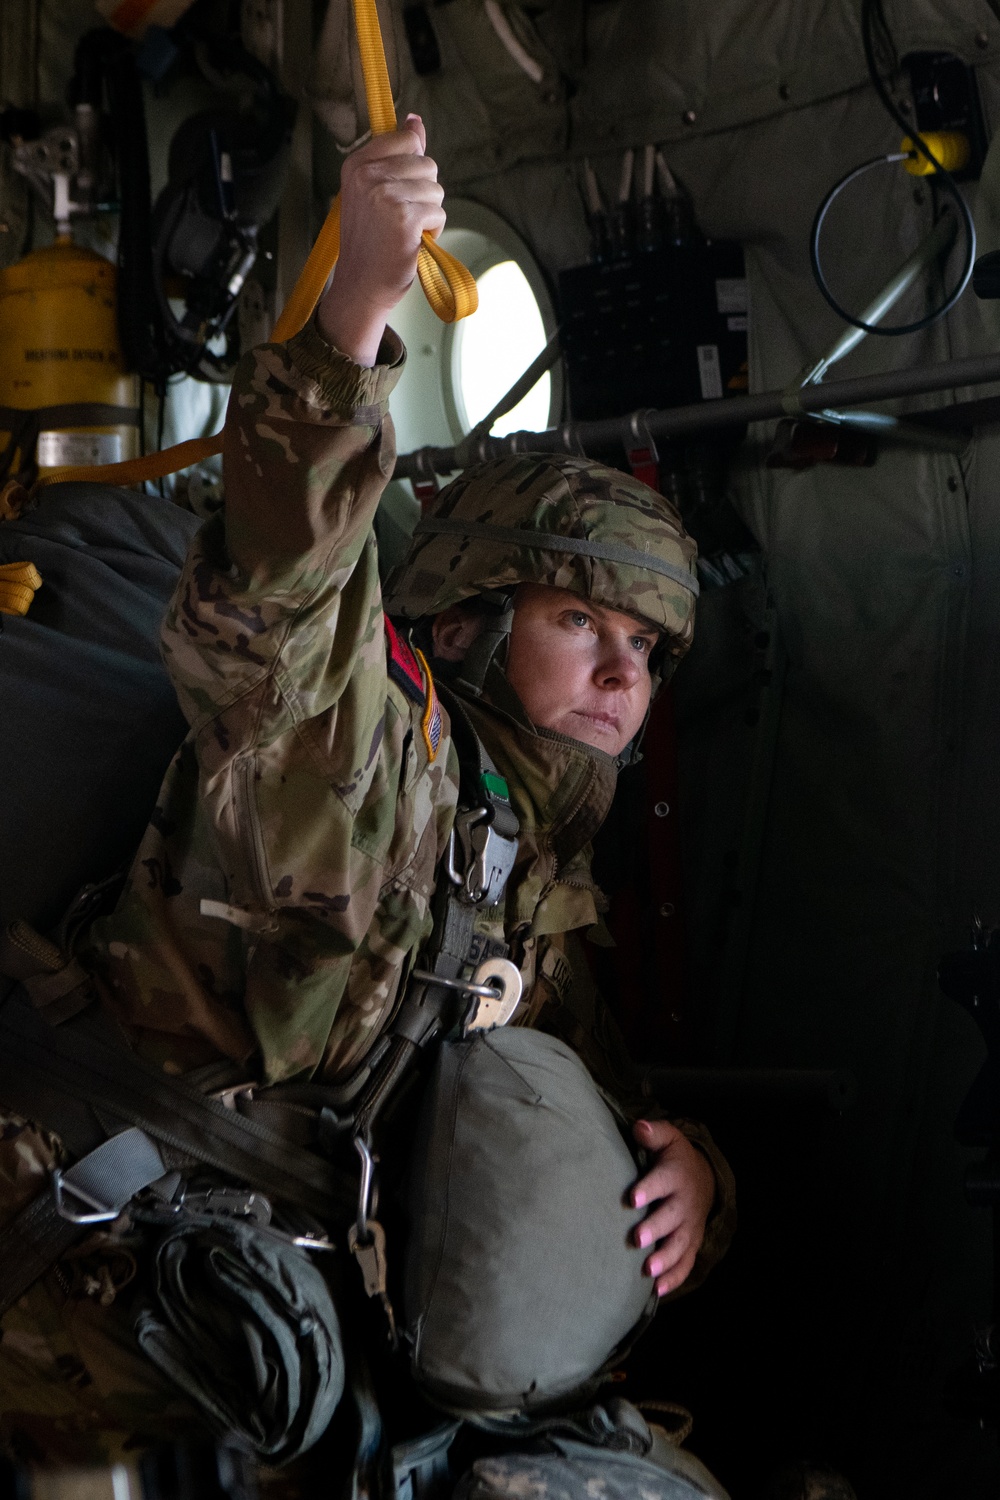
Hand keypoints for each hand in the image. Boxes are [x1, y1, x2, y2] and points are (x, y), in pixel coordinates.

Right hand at [317, 114, 445, 366]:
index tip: (400, 191)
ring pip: (435, 189)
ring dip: (429, 214)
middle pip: (427, 164)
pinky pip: (439, 213)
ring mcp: (385, 195)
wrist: (361, 285)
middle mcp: (368, 175)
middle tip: (401, 219)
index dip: (414, 167)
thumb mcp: (375, 191)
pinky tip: (413, 243)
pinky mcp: (404, 218)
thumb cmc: (371, 241)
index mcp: (358, 163)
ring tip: (406, 232)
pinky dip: (433, 231)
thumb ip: (397, 155)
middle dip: (423, 193)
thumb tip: (415, 120)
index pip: (407, 139)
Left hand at [630, 1118, 715, 1296]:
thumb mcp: (668, 1138)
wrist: (702, 1178)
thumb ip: (653, 1133)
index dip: (649, 1189)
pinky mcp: (690, 1244)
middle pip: (672, 1218)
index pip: (663, 1181)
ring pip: (680, 1245)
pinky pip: (685, 1265)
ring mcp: (689, 1227)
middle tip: (636, 1239)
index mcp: (676, 1176)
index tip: (632, 1198)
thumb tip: (639, 1126)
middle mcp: (684, 1204)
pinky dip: (674, 1279)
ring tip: (647, 1270)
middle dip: (655, 1228)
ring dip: (665, 1259)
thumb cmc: (674, 1158)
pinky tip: (657, 1291)